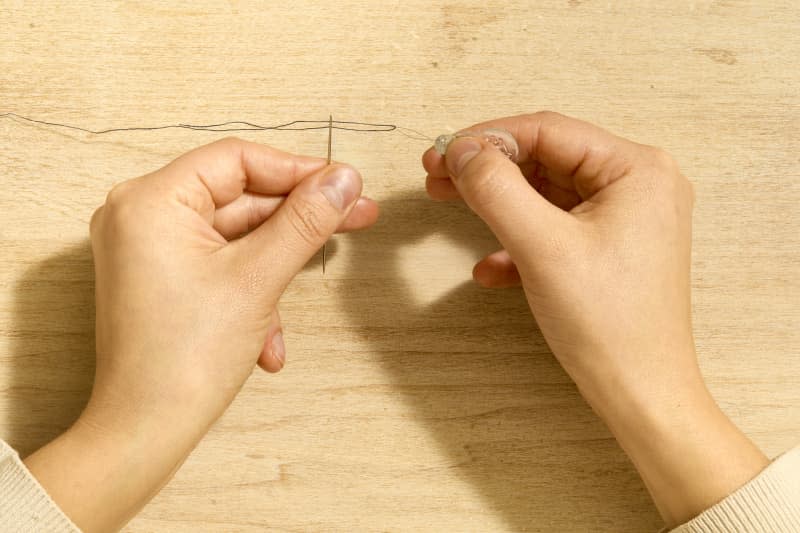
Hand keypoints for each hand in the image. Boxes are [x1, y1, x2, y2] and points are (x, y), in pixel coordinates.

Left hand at [25, 138, 377, 531]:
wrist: (146, 432)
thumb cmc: (184, 358)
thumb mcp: (258, 278)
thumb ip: (305, 221)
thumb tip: (343, 179)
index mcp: (152, 200)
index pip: (238, 160)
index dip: (299, 170)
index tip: (345, 185)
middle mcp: (142, 216)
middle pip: (240, 197)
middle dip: (298, 219)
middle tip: (355, 216)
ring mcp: (149, 249)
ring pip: (236, 237)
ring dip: (275, 268)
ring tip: (302, 294)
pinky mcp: (162, 277)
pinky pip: (220, 265)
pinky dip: (251, 290)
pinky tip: (267, 339)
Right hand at [424, 112, 766, 526]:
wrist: (640, 394)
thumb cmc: (608, 323)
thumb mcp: (542, 246)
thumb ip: (496, 188)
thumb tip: (461, 150)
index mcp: (636, 169)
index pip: (549, 131)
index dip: (489, 137)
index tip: (443, 151)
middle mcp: (636, 185)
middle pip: (545, 158)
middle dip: (487, 168)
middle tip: (437, 172)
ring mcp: (624, 218)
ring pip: (545, 193)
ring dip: (496, 200)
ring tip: (447, 199)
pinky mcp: (608, 249)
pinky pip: (554, 227)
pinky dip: (517, 238)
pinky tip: (488, 266)